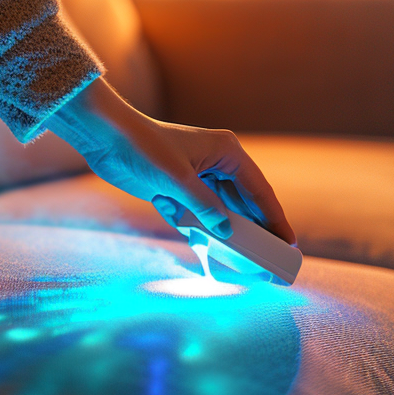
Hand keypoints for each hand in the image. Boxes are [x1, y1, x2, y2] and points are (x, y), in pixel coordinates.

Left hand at [45, 78, 294, 243]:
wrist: (105, 137)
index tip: (288, 242)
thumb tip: (227, 231)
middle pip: (244, 202)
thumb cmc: (143, 148)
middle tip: (270, 256)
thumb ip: (205, 207)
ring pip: (221, 209)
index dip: (275, 218)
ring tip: (245, 258)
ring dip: (227, 231)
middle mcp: (217, 161)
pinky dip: (201, 227)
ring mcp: (198, 174)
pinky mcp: (178, 186)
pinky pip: (198, 212)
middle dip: (255, 228)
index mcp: (227, 152)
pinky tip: (210, 245)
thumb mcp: (177, 180)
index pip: (259, 190)